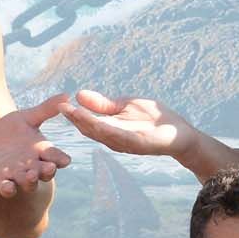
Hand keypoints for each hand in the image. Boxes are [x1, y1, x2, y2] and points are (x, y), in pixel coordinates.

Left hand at [0, 92, 72, 197]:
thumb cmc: (12, 132)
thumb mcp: (27, 118)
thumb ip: (46, 109)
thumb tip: (67, 95)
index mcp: (43, 152)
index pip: (57, 158)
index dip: (61, 159)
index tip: (64, 160)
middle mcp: (34, 167)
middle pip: (45, 173)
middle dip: (47, 171)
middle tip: (48, 168)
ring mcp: (18, 177)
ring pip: (29, 184)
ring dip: (30, 181)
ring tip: (31, 175)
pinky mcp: (1, 182)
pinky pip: (7, 189)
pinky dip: (8, 189)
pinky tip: (7, 186)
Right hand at [59, 90, 190, 158]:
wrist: (180, 133)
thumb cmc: (153, 119)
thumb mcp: (125, 106)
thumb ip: (103, 104)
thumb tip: (79, 94)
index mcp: (109, 129)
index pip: (86, 122)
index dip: (73, 114)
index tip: (59, 103)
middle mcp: (113, 138)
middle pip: (89, 129)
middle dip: (74, 118)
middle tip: (59, 106)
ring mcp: (125, 142)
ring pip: (99, 133)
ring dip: (85, 123)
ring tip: (71, 111)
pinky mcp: (138, 143)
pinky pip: (117, 136)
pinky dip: (105, 128)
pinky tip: (95, 120)